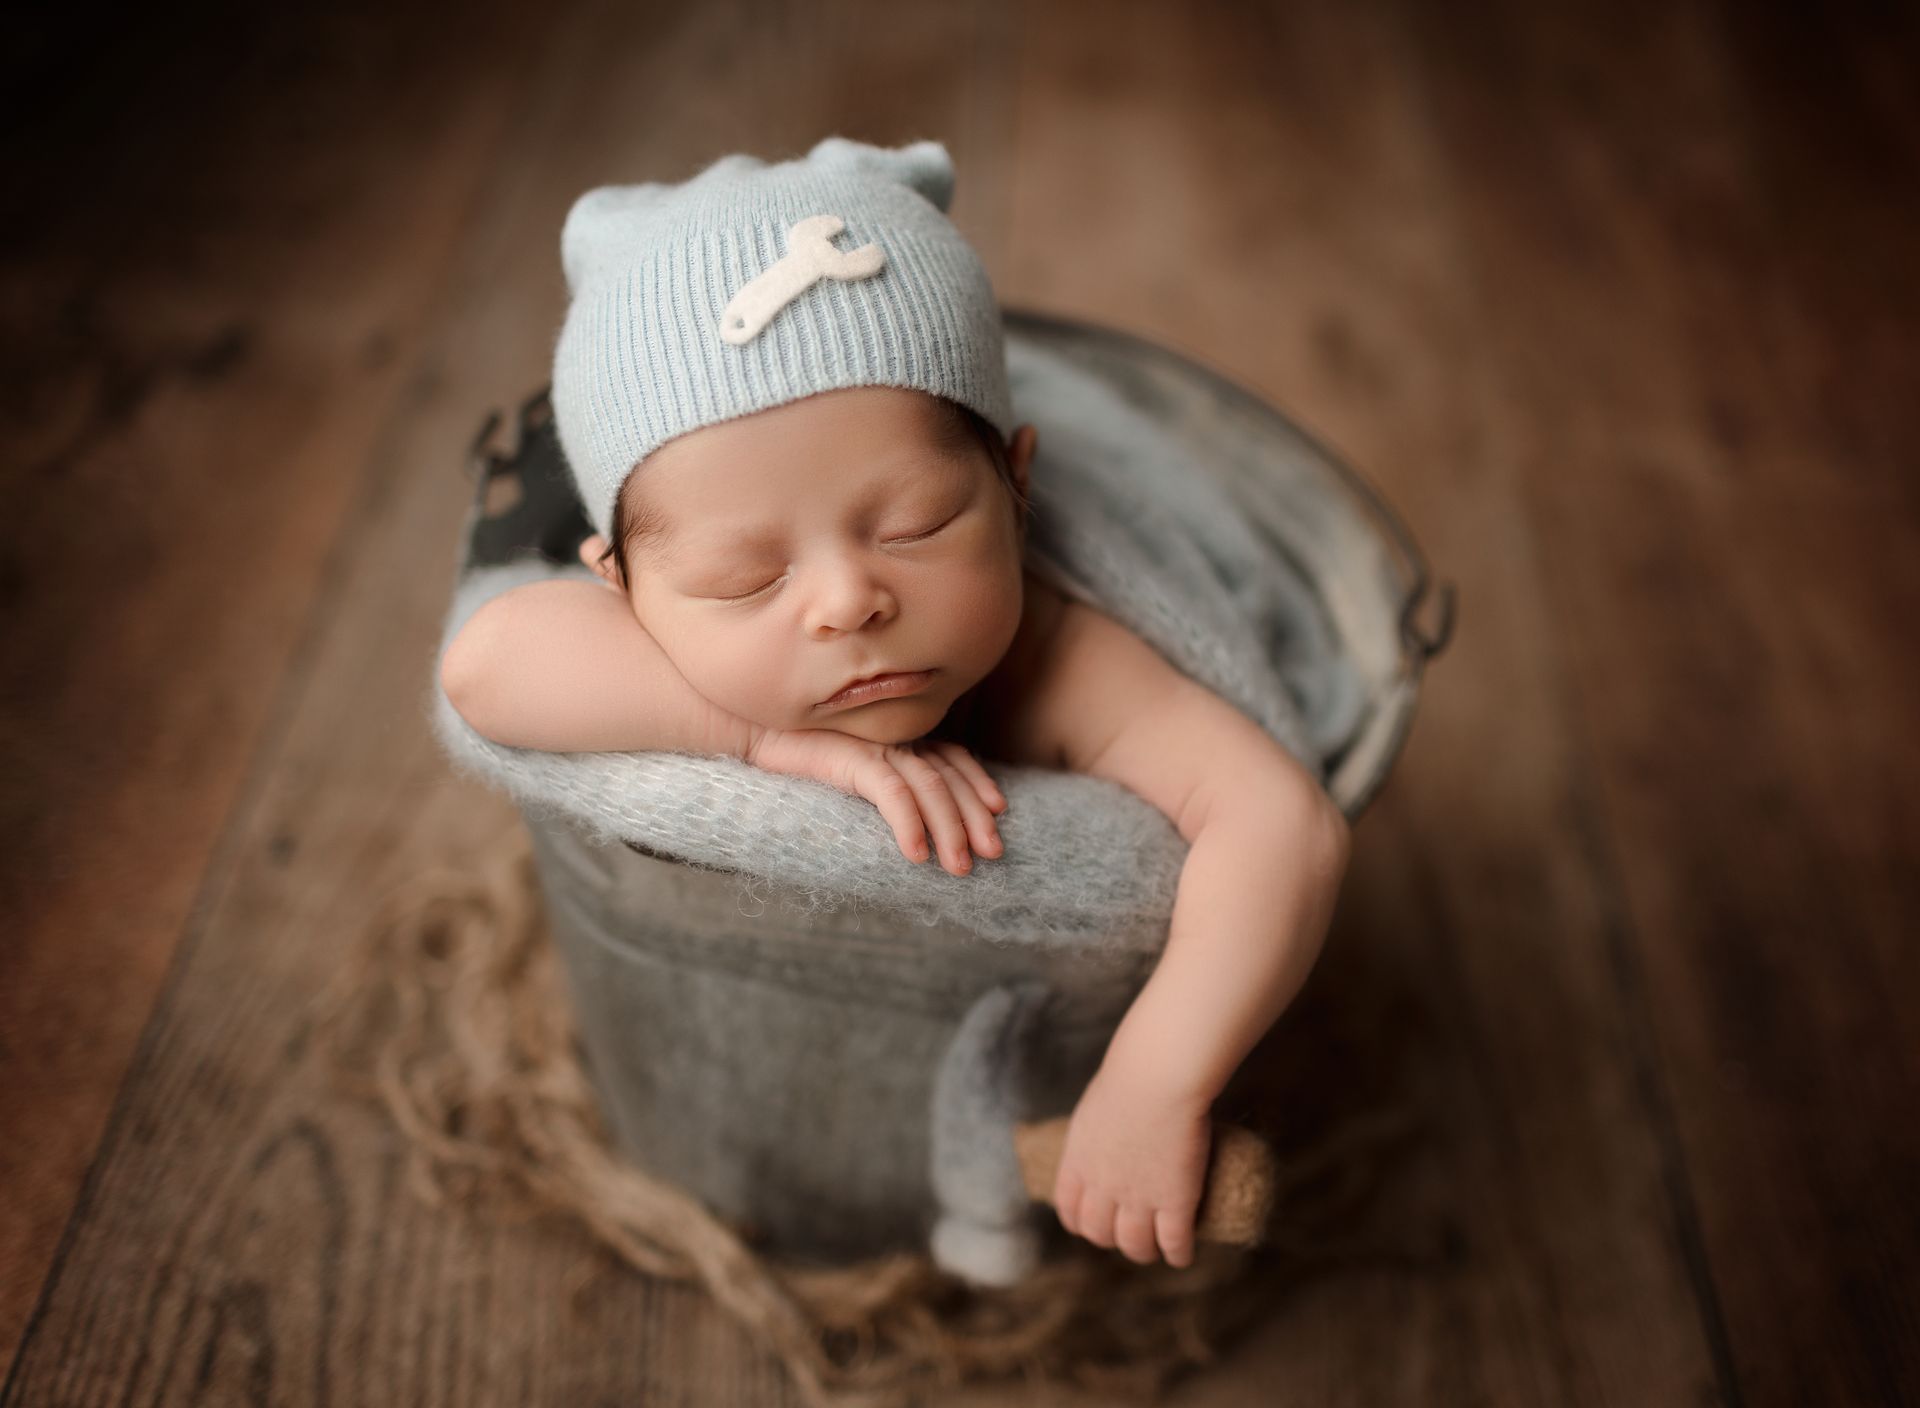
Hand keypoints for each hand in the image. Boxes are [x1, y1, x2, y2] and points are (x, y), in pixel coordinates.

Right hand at [745, 725, 1005, 875]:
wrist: (751, 731)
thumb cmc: (798, 755)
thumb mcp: (852, 770)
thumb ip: (882, 781)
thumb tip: (912, 824)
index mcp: (899, 738)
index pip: (953, 757)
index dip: (979, 782)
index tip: (999, 811)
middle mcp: (895, 738)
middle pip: (951, 776)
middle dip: (975, 817)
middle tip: (992, 854)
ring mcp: (876, 745)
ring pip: (931, 788)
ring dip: (950, 830)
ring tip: (958, 868)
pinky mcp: (854, 757)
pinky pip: (892, 793)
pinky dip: (909, 825)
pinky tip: (916, 855)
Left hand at [1052, 1063, 1212, 1267]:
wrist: (1158, 1078)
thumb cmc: (1132, 1076)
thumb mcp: (1098, 1104)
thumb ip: (1100, 1125)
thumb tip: (1112, 1119)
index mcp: (1079, 1161)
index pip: (1070, 1209)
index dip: (1080, 1223)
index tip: (1091, 1225)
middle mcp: (1102, 1187)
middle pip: (1100, 1233)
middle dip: (1112, 1240)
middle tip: (1128, 1236)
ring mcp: (1138, 1198)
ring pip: (1136, 1244)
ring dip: (1144, 1252)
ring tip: (1156, 1250)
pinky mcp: (1174, 1201)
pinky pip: (1174, 1243)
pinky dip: (1178, 1254)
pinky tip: (1182, 1255)